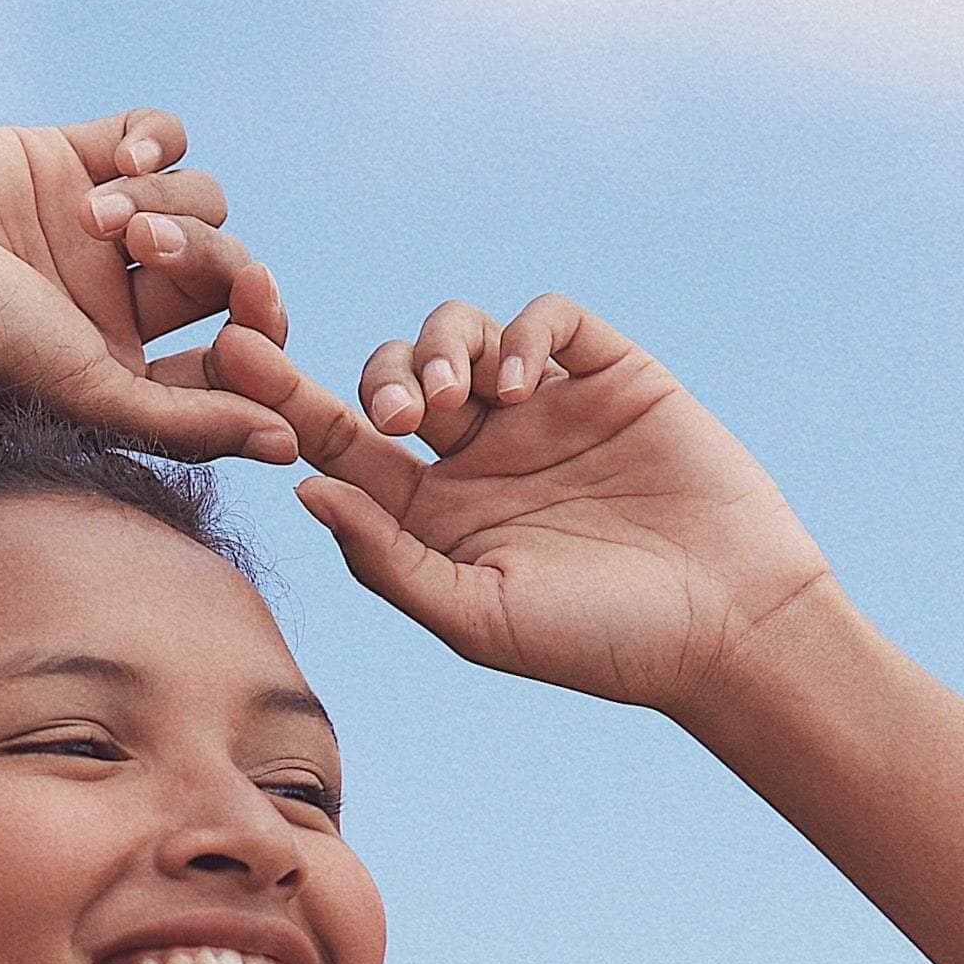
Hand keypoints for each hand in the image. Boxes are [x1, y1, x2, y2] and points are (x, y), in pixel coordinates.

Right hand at [0, 111, 297, 461]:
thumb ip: (192, 425)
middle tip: (151, 251)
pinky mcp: (71, 155)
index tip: (246, 334)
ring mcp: (97, 226)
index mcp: (126, 369)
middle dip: (209, 258)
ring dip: (169, 201)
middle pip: (229, 269)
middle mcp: (117, 302)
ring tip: (98, 213)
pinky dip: (158, 141)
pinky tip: (124, 160)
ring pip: (201, 197)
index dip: (259, 338)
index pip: (237, 354)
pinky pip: (160, 134)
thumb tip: (288, 446)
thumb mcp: (91, 397)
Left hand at [208, 296, 832, 713]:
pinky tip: (522, 387)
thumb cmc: (600, 645)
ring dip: (442, 350)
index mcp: (432, 514)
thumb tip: (303, 489)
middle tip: (405, 419)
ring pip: (459, 332)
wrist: (730, 627)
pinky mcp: (609, 375)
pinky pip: (546, 318)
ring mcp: (543, 410)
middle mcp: (478, 455)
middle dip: (381, 380)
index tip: (233, 353)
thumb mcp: (476, 617)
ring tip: (463, 400)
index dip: (285, 393)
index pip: (341, 441)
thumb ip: (388, 556)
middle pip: (391, 376)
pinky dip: (521, 333)